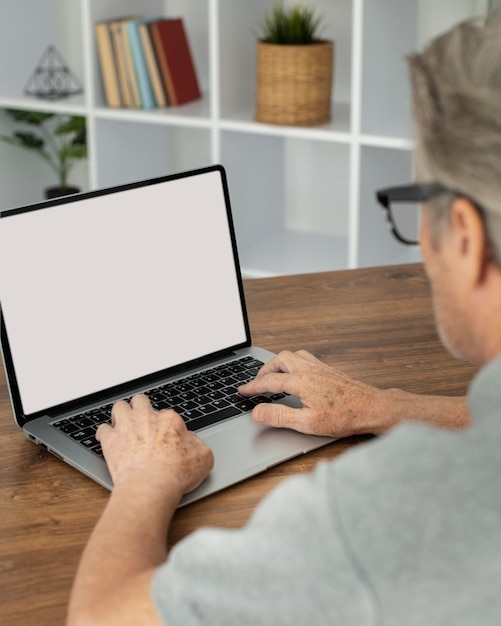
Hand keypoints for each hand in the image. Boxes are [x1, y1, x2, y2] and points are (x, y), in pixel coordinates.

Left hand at [96, 395, 213, 495]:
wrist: (150, 486)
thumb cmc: (176, 474)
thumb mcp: (203, 458)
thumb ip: (198, 444)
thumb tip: (191, 441)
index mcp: (170, 420)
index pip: (167, 414)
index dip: (166, 425)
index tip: (165, 436)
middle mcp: (147, 418)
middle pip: (140, 401)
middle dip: (140, 408)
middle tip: (142, 420)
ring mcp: (127, 427)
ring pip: (119, 407)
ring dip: (121, 415)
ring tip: (123, 424)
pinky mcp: (111, 440)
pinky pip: (103, 429)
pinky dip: (105, 434)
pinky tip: (109, 440)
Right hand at [239, 350, 393, 437]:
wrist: (372, 408)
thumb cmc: (344, 417)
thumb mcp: (307, 423)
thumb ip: (279, 416)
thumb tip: (257, 413)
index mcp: (301, 381)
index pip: (269, 381)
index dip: (252, 387)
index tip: (241, 391)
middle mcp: (309, 369)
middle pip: (280, 360)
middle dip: (264, 369)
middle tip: (257, 382)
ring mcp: (320, 367)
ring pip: (293, 355)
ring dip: (279, 363)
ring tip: (273, 374)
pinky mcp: (329, 370)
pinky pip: (305, 357)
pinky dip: (293, 362)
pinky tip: (297, 373)